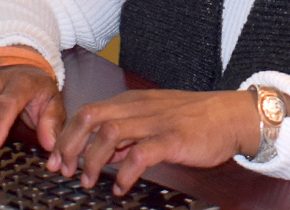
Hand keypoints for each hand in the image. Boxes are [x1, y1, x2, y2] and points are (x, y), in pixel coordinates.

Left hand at [47, 89, 259, 194]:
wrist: (232, 115)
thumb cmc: (196, 119)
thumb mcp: (156, 120)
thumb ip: (130, 134)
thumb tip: (107, 153)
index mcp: (133, 102)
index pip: (88, 111)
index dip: (67, 135)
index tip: (57, 158)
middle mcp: (140, 108)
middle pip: (90, 118)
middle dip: (70, 145)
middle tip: (64, 169)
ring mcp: (156, 122)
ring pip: (110, 133)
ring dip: (92, 159)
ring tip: (88, 180)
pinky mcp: (173, 138)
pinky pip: (141, 154)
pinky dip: (125, 172)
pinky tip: (121, 187)